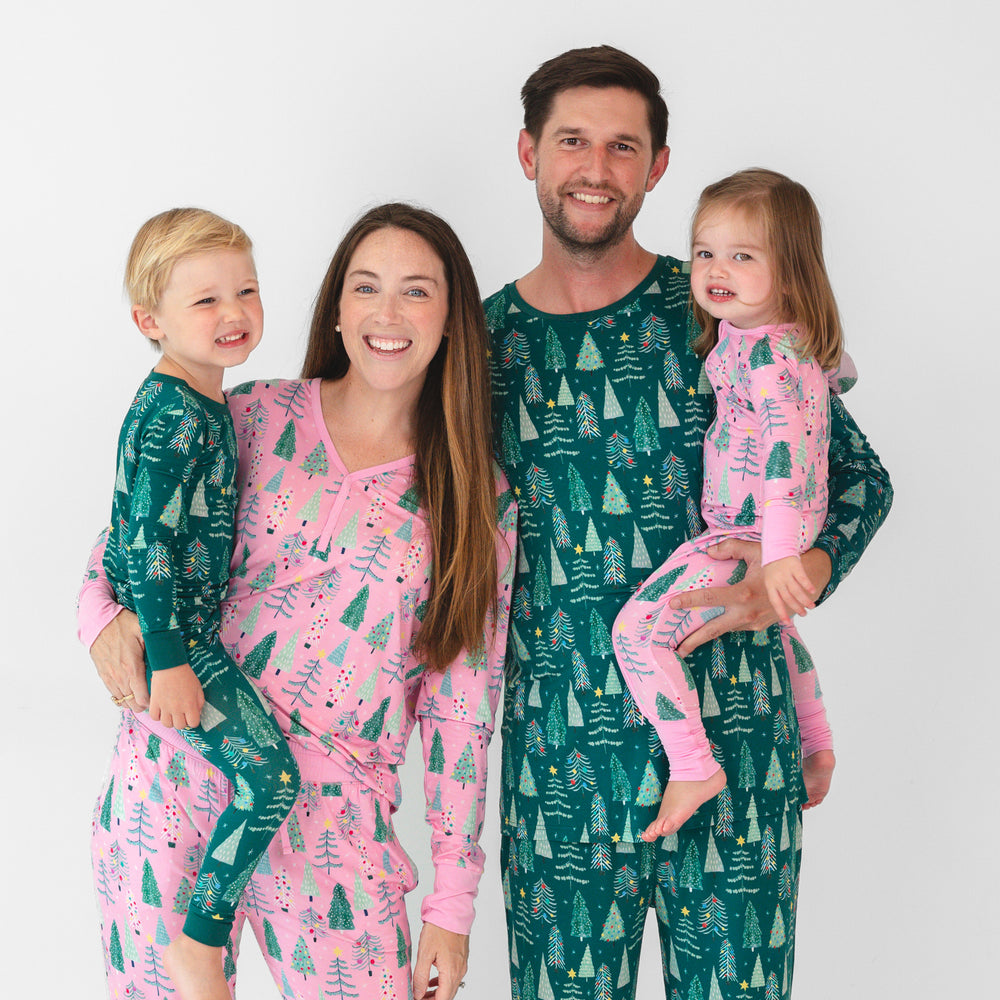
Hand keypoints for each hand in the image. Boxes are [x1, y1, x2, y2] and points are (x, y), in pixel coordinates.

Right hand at [91, 610, 149, 709]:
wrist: (99, 622)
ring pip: (122, 701)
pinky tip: (130, 692)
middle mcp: (120, 676)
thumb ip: (156, 644)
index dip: (152, 702)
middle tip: (153, 698)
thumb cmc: (123, 625)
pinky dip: (122, 697)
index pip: (142, 698)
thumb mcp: (144, 631)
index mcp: (132, 667)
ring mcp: (110, 677)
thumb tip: (172, 651)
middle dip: (144, 705)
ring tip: (143, 696)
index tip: (159, 697)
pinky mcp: (103, 675)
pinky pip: (112, 694)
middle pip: (133, 704)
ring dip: (132, 702)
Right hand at [149, 664, 203, 728]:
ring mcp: (165, 707)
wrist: (170, 666)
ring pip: (166, 724)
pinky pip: (154, 717)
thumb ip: (199, 702)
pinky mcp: (154, 703)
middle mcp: (177, 709)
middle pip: (179, 726)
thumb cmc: (186, 676)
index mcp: (190, 705)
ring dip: (170, 720)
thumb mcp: (198, 688)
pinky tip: (161, 710)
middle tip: (181, 714)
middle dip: (182, 721)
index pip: (193, 723)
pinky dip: (158, 716)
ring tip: (171, 713)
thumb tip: (197, 713)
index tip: (191, 716)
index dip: (193, 720)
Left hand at [412, 922, 468, 999]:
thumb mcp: (425, 953)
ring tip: (423, 992)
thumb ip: (421, 977)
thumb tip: (418, 994)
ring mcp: (461, 965)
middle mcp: (459, 971)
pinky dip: (442, 983)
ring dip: (437, 993)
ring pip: (450, 987)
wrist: (452, 910)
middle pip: (447, 996)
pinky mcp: (461, 958)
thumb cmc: (439, 928)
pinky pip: (453, 977)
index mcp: (450, 972)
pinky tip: (433, 980)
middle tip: (419, 998)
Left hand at [670, 540, 830, 655]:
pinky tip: (712, 627)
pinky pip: (736, 627)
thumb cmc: (778, 566)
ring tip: (687, 643)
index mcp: (743, 593)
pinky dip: (724, 627)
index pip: (709, 598)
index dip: (689, 600)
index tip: (672, 604)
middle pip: (713, 629)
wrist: (804, 587)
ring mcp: (753, 623)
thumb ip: (730, 548)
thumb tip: (709, 551)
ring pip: (724, 630)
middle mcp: (747, 613)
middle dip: (693, 640)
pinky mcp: (759, 628)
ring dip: (706, 636)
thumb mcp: (755, 552)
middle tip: (675, 648)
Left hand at [763, 555, 816, 624]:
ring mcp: (786, 573)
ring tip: (811, 606)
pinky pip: (802, 578)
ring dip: (804, 600)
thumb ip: (774, 590)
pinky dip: (807, 585)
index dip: (781, 612)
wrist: (776, 545)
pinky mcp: (794, 566)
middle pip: (788, 598)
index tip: (786, 622)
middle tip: (804, 614)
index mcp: (769, 584)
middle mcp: (777, 580)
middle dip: (797, 608)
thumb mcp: (767, 577)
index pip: (775, 602)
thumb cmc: (773, 564)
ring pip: (796, 590)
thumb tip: (779, 605)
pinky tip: (812, 591)